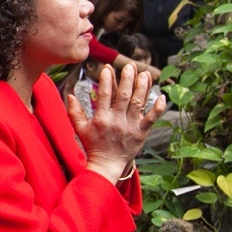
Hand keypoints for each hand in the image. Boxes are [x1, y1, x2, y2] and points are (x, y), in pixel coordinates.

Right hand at [66, 64, 168, 183]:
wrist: (107, 165)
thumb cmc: (93, 146)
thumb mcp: (80, 129)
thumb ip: (74, 112)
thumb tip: (70, 95)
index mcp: (101, 118)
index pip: (104, 94)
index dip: (107, 79)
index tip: (108, 67)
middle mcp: (116, 121)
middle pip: (123, 95)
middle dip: (127, 78)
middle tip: (130, 65)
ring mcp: (130, 126)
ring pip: (138, 103)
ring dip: (143, 87)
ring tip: (145, 73)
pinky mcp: (141, 133)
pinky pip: (151, 118)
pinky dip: (158, 108)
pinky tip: (161, 96)